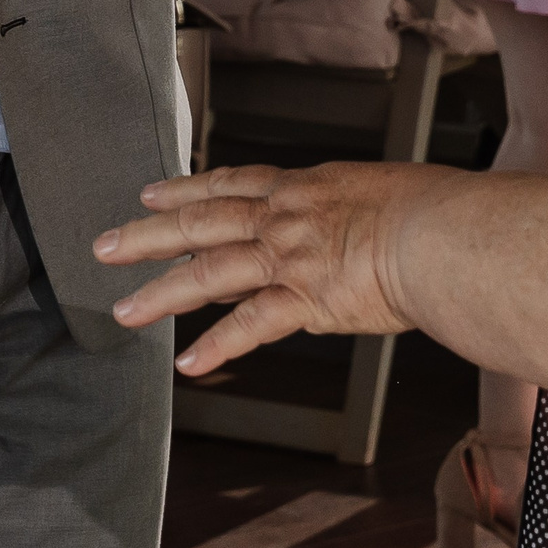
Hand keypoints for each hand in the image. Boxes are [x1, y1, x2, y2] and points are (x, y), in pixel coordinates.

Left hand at [97, 162, 439, 376]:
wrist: (442, 234)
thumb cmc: (430, 211)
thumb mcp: (379, 189)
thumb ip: (350, 204)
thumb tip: (354, 215)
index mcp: (303, 187)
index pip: (229, 183)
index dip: (185, 187)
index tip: (150, 193)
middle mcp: (285, 216)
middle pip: (200, 220)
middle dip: (146, 234)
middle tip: (104, 246)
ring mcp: (289, 256)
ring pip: (208, 271)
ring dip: (161, 293)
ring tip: (125, 312)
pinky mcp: (304, 297)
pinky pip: (249, 324)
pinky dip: (217, 345)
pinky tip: (189, 363)